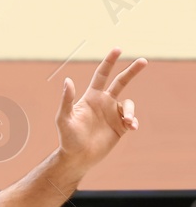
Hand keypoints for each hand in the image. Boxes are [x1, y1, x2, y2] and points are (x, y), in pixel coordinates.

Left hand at [56, 49, 147, 169]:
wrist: (78, 157)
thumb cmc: (67, 138)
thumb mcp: (64, 118)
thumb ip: (66, 100)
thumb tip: (67, 80)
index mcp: (91, 97)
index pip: (102, 75)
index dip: (109, 62)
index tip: (118, 49)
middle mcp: (104, 102)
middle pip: (121, 82)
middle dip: (132, 71)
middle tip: (143, 60)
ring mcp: (113, 114)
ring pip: (129, 104)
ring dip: (130, 111)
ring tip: (127, 121)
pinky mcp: (120, 126)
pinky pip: (132, 119)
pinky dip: (133, 121)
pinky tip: (130, 127)